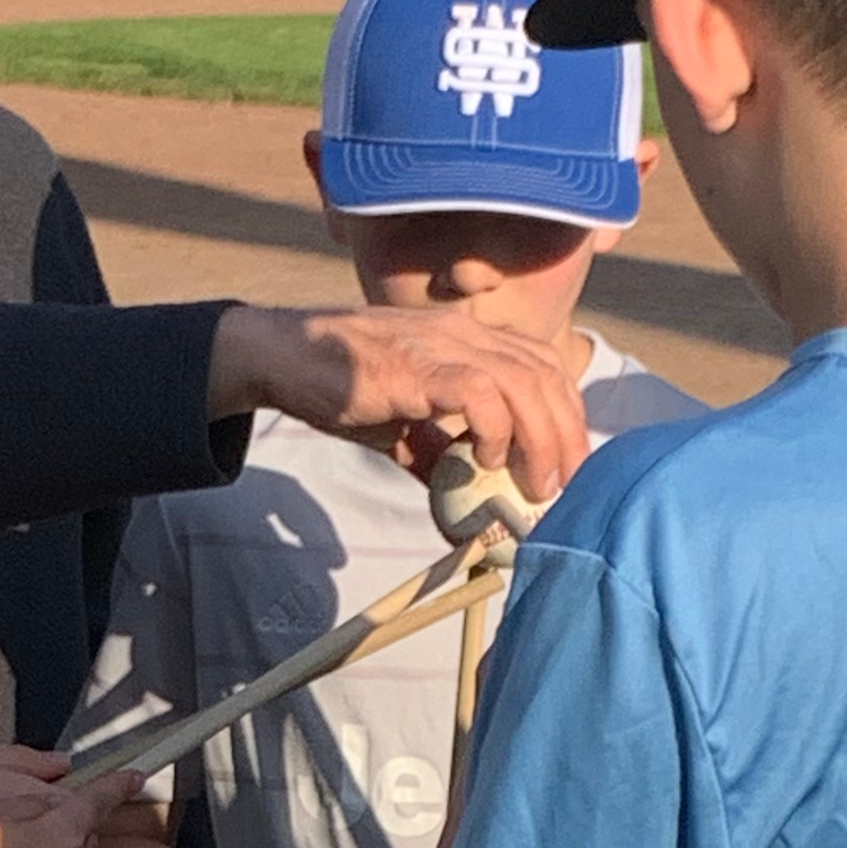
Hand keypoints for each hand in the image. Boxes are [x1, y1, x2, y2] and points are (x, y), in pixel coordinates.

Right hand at [208, 304, 591, 511]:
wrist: (280, 355)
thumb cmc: (336, 383)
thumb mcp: (399, 424)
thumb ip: (435, 456)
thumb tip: (458, 514)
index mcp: (466, 339)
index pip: (540, 365)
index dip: (564, 413)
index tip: (566, 462)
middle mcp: (463, 333)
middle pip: (544, 375)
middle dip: (566, 434)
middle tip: (564, 486)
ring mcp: (441, 345)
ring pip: (523, 383)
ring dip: (540, 439)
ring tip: (535, 484)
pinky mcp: (416, 365)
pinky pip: (478, 393)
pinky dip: (494, 429)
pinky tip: (483, 459)